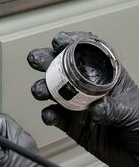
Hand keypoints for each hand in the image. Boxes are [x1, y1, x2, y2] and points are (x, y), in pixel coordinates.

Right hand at [28, 31, 138, 166]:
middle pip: (62, 67)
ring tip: (42, 91)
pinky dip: (48, 115)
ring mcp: (77, 105)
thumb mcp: (132, 111)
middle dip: (46, 61)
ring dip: (43, 88)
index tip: (60, 42)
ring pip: (53, 90)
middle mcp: (88, 87)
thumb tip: (95, 108)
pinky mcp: (71, 124)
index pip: (87, 52)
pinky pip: (54, 116)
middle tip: (37, 60)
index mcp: (106, 75)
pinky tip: (50, 114)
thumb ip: (112, 108)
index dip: (71, 43)